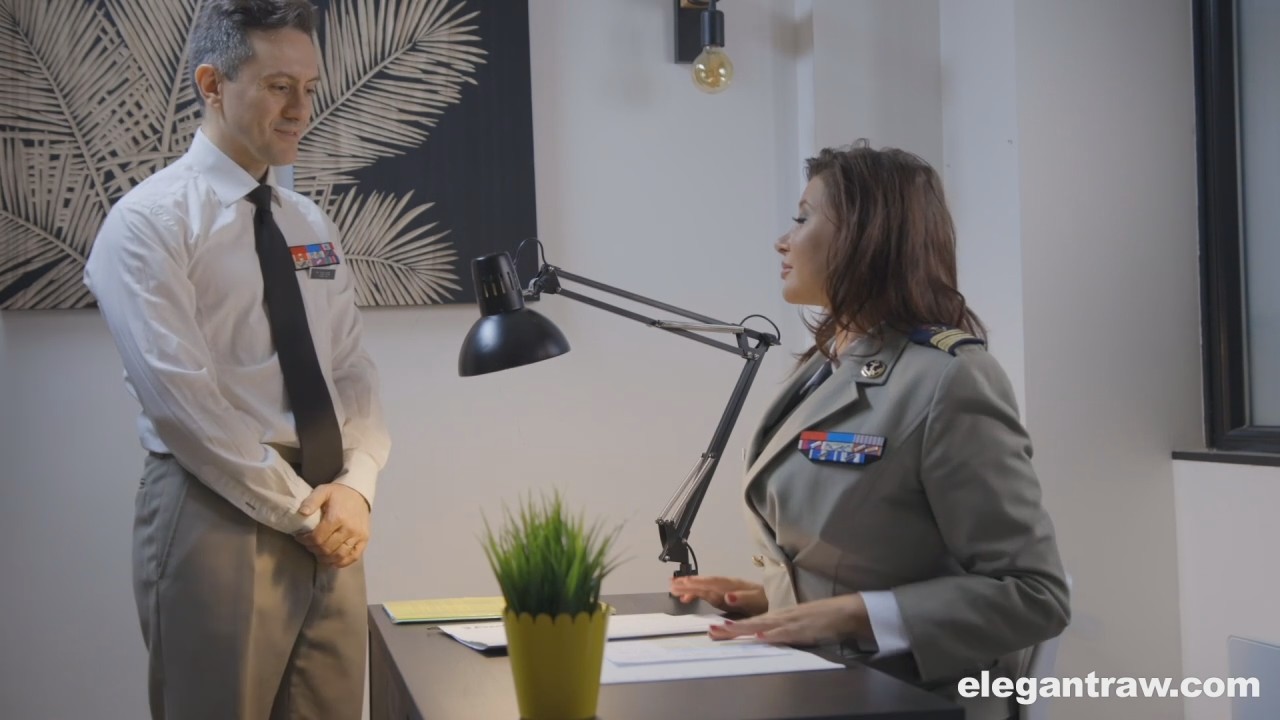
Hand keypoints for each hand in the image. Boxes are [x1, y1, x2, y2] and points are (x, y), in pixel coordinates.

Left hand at [296, 484, 369, 567]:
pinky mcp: (365, 539)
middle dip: (314, 549)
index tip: (300, 538)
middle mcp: (349, 528)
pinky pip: (353, 556)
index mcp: (337, 517)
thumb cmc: (338, 494)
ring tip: (318, 554)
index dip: (306, 541)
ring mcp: (358, 535)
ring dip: (326, 558)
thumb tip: (302, 513)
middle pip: (327, 548)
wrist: (358, 493)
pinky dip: (342, 562)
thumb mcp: (322, 491)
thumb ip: (311, 501)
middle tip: (309, 545)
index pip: (318, 538)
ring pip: (339, 555)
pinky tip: (333, 561)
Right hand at [669, 575, 767, 615]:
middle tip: (670, 584)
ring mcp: (725, 590)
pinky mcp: (725, 596)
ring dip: (688, 586)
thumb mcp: (757, 601)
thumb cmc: (767, 601)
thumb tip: (727, 595)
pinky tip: (688, 598)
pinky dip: (696, 594)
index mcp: (732, 586)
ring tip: (672, 587)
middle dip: (687, 583)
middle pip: (704, 583)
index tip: (682, 584)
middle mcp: (726, 585)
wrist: (776, 600)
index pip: (710, 583)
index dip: (696, 584)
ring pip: (703, 587)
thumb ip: (742, 598)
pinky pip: (707, 593)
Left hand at [706, 594, 870, 646]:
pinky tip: (760, 635)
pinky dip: (772, 634)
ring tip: (726, 631)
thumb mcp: (797, 625)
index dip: (732, 626)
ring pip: (763, 625)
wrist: (844, 611)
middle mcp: (781, 616)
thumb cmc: (822, 619)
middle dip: (730, 628)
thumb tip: (765, 637)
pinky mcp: (803, 628)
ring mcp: (791, 621)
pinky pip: (785, 632)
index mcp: (779, 616)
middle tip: (711, 631)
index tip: (714, 629)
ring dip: (744, 628)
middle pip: (751, 622)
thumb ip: (781, 630)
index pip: (751, 622)